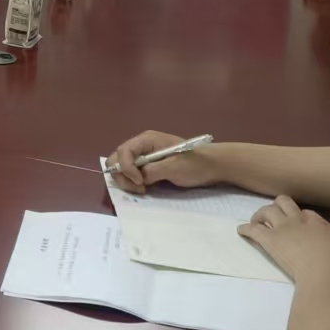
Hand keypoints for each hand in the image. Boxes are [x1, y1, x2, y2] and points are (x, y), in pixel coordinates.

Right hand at [105, 130, 221, 195]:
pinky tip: (144, 188)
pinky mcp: (147, 167)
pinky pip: (131, 174)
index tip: (140, 181)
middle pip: (117, 158)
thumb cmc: (195, 163)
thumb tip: (138, 178)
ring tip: (142, 189)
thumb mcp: (175, 167)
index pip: (124, 150)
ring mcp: (143, 157)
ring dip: (126, 180)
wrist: (212, 167)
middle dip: (122, 175)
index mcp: (147, 140)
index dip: (126, 167)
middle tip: (139, 188)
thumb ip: (153, 170)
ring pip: (121, 168)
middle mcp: (142, 146)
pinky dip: (132, 183)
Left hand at [238, 195, 329, 283]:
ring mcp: (284, 228)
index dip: (299, 217)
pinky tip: (241, 231)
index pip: (306, 212)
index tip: (297, 224)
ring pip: (266, 210)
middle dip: (277, 207)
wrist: (328, 274)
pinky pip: (253, 230)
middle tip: (272, 216)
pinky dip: (246, 229)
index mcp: (321, 223)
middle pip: (284, 202)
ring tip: (254, 221)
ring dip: (259, 215)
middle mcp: (300, 220)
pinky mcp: (270, 240)